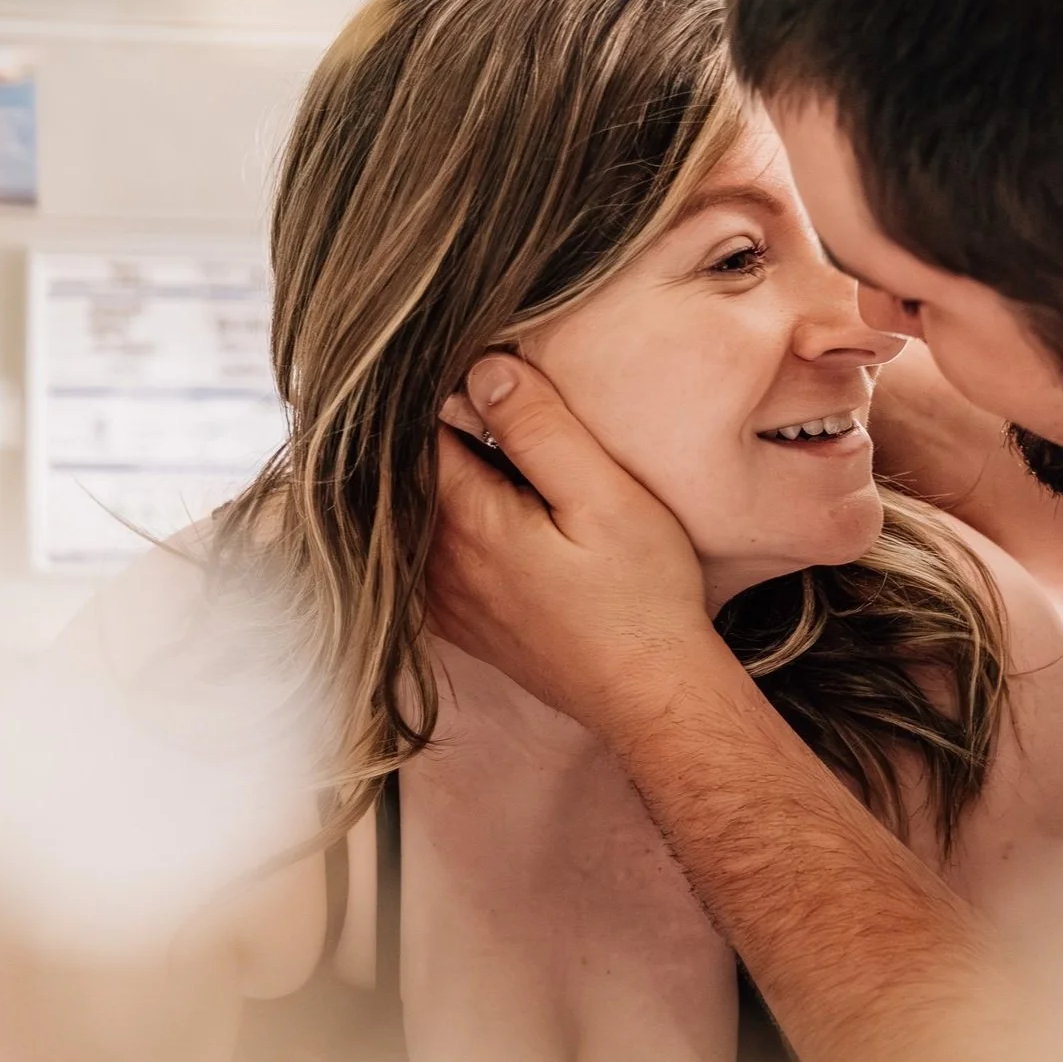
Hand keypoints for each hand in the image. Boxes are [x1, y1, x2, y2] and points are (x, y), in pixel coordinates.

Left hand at [428, 354, 722, 731]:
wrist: (652, 692)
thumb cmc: (642, 597)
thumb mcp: (604, 496)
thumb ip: (540, 430)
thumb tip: (483, 370)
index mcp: (466, 520)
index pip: (420, 430)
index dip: (447, 390)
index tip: (477, 368)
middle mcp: (439, 564)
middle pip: (411, 473)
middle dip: (440, 432)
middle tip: (486, 403)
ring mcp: (445, 600)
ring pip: (415, 516)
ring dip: (440, 480)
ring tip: (488, 452)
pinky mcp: (464, 624)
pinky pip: (426, 558)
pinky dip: (441, 526)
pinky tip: (488, 514)